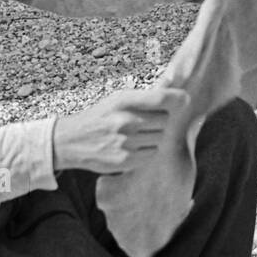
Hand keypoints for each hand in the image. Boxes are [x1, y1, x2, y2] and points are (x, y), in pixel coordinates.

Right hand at [51, 87, 187, 173]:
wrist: (71, 141)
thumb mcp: (117, 100)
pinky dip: (147, 151)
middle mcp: (125, 121)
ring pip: (160, 138)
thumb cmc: (100, 117)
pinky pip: (152, 154)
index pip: (161, 99)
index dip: (177, 98)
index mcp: (124, 101)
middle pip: (165, 120)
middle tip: (146, 122)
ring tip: (136, 134)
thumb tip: (179, 96)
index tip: (184, 99)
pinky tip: (132, 146)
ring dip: (154, 137)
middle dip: (160, 120)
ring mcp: (126, 142)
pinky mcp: (126, 160)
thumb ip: (145, 98)